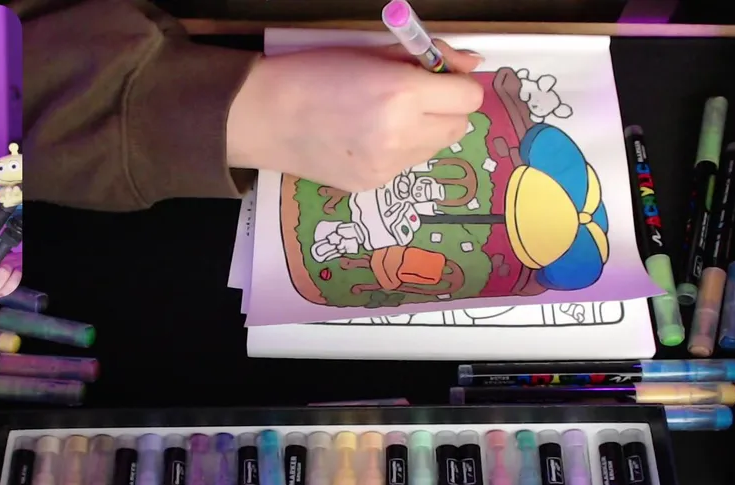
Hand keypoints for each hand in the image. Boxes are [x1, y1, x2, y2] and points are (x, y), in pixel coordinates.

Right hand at [227, 40, 483, 192]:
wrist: (264, 116)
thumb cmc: (313, 72)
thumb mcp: (371, 50)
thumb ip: (427, 56)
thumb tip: (470, 64)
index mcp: (403, 93)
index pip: (468, 97)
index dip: (458, 84)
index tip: (441, 78)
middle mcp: (401, 135)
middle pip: (459, 127)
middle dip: (446, 109)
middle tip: (417, 96)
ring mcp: (388, 166)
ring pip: (435, 148)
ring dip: (425, 131)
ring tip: (385, 116)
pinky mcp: (373, 184)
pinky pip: (406, 165)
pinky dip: (399, 150)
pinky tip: (366, 137)